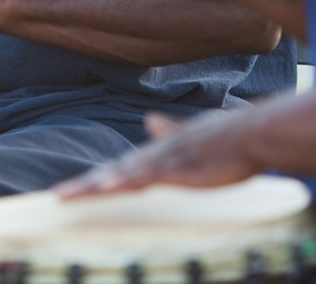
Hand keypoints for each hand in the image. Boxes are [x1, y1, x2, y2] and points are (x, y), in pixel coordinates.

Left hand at [55, 107, 260, 198]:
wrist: (255, 132)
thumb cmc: (230, 135)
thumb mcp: (194, 133)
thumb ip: (171, 130)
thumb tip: (148, 119)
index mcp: (161, 150)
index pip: (123, 166)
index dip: (98, 177)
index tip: (76, 188)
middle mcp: (158, 154)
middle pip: (115, 171)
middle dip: (87, 185)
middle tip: (59, 196)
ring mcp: (168, 161)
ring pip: (124, 175)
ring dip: (97, 185)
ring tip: (72, 195)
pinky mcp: (182, 169)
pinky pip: (147, 178)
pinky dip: (126, 181)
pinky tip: (109, 186)